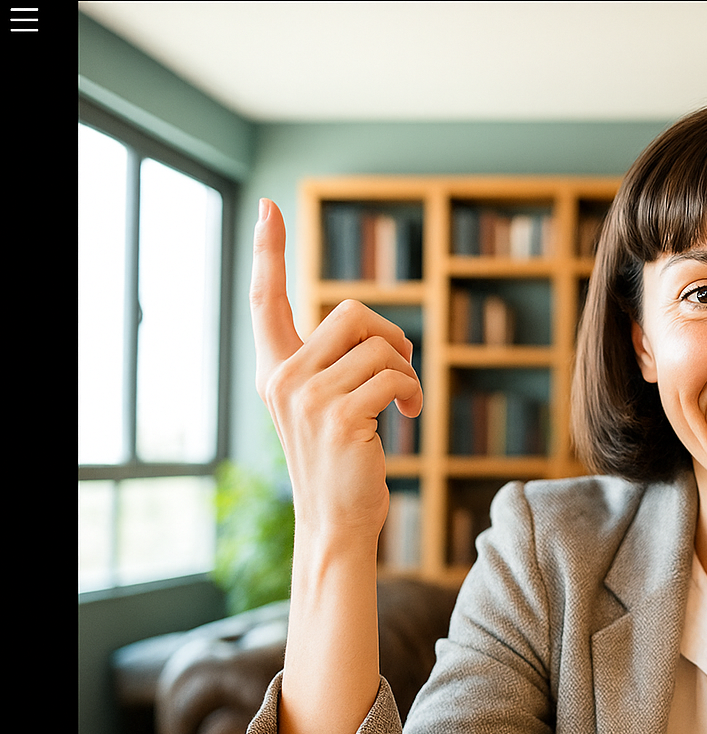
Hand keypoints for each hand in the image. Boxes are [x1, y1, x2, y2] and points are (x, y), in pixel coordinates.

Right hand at [250, 199, 422, 545]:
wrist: (337, 525)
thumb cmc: (342, 466)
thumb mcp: (327, 408)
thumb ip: (333, 366)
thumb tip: (377, 332)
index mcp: (276, 370)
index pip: (266, 300)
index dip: (269, 252)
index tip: (270, 208)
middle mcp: (284, 377)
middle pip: (353, 312)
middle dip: (392, 337)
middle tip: (402, 371)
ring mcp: (307, 396)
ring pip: (381, 346)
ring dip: (407, 373)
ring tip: (402, 404)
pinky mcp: (338, 416)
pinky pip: (394, 376)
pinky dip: (412, 393)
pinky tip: (406, 418)